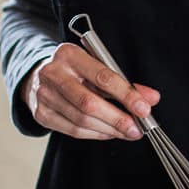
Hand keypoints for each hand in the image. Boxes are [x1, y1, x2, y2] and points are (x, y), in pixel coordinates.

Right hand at [21, 42, 159, 141]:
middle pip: (89, 103)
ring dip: (109, 129)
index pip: (102, 76)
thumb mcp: (96, 65)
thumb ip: (124, 82)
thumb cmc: (74, 69)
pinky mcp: (42, 115)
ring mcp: (44, 96)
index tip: (144, 108)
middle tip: (136, 128)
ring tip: (127, 131)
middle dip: (117, 118)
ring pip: (81, 120)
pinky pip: (73, 130)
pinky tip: (109, 132)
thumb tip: (150, 98)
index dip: (126, 95)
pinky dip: (96, 134)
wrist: (38, 75)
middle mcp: (54, 74)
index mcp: (70, 55)